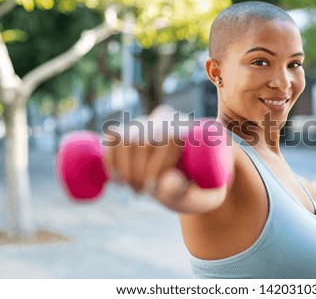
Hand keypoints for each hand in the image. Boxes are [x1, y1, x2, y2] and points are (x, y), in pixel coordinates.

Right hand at [102, 105, 229, 212]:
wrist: (195, 182)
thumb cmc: (203, 190)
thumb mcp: (203, 197)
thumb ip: (187, 193)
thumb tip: (168, 178)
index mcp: (190, 127)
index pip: (168, 137)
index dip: (157, 165)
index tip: (156, 187)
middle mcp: (166, 119)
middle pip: (142, 138)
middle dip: (137, 171)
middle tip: (144, 192)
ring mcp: (147, 124)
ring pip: (123, 138)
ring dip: (124, 168)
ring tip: (134, 188)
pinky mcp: (131, 132)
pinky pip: (112, 139)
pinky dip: (110, 160)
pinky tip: (117, 179)